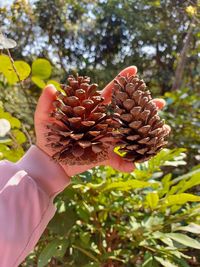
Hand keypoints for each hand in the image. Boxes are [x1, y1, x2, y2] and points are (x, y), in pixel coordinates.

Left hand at [35, 66, 169, 176]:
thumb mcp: (43, 118)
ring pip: (128, 133)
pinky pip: (118, 159)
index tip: (133, 70)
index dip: (121, 81)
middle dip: (143, 106)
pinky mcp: (104, 155)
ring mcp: (105, 139)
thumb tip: (52, 86)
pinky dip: (124, 163)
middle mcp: (102, 123)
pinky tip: (133, 165)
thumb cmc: (47, 137)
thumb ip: (46, 103)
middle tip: (161, 102)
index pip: (109, 93)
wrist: (50, 160)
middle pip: (125, 112)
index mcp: (91, 111)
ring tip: (162, 127)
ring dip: (144, 131)